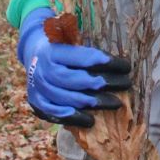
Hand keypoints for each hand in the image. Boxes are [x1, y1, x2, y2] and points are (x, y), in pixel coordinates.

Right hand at [17, 7, 131, 127]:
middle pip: (73, 79)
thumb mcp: (72, 38)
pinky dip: (73, 117)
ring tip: (115, 103)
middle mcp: (43, 69)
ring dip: (91, 102)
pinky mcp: (36, 101)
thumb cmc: (62, 47)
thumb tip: (116, 57)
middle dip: (101, 83)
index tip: (125, 66)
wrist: (34, 53)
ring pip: (65, 98)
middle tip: (125, 84)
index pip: (81, 57)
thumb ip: (88, 46)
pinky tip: (90, 120)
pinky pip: (54, 113)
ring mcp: (38, 87)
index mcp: (53, 50)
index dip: (105, 62)